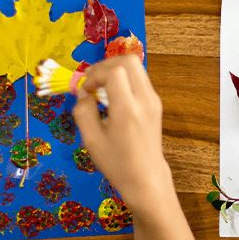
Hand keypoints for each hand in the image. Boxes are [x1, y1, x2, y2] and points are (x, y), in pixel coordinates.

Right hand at [73, 56, 172, 212]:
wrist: (146, 179)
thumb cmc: (116, 163)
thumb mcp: (91, 140)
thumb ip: (83, 112)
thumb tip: (83, 94)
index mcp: (128, 109)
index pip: (114, 71)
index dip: (95, 74)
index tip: (85, 91)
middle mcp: (145, 99)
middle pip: (128, 60)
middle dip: (105, 65)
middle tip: (91, 81)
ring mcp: (153, 100)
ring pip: (135, 67)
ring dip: (114, 71)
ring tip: (100, 89)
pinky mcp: (155, 103)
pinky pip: (138, 79)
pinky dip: (122, 79)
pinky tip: (111, 98)